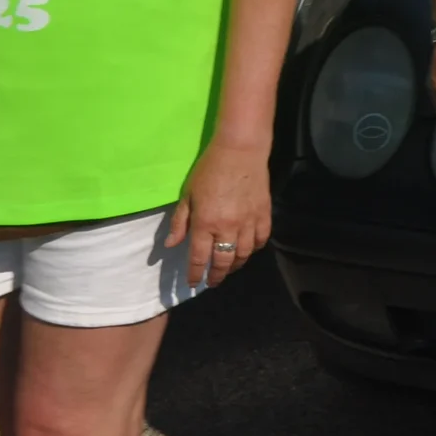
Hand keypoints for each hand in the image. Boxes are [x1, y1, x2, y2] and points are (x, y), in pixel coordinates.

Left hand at [167, 136, 270, 287]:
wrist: (240, 151)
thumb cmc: (209, 170)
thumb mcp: (188, 194)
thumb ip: (180, 222)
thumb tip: (171, 245)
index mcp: (205, 223)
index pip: (199, 258)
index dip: (195, 274)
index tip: (194, 283)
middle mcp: (227, 227)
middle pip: (223, 261)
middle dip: (217, 275)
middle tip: (213, 281)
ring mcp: (248, 222)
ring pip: (243, 254)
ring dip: (235, 265)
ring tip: (229, 268)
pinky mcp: (264, 214)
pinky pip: (261, 239)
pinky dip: (254, 249)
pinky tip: (248, 249)